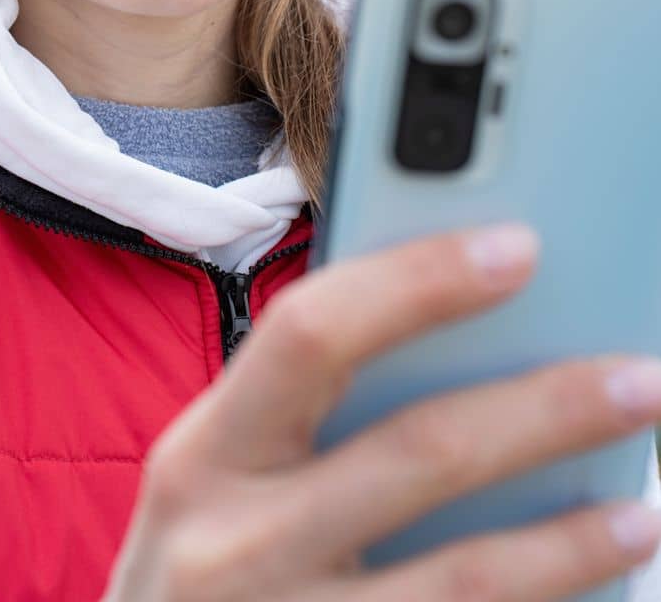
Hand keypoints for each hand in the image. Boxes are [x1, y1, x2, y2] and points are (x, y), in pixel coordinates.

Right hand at [102, 223, 660, 599]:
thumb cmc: (198, 577)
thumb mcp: (216, 483)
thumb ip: (300, 419)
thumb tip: (463, 344)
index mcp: (202, 453)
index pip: (313, 332)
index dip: (419, 282)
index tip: (519, 247)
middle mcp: (236, 544)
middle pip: (418, 452)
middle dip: (546, 408)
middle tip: (641, 378)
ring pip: (466, 579)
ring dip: (572, 539)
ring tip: (642, 507)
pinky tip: (591, 594)